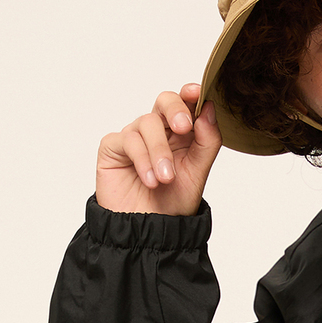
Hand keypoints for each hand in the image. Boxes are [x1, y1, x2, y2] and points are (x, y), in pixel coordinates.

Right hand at [96, 84, 221, 214]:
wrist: (150, 230)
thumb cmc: (174, 202)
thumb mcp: (198, 172)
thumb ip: (207, 141)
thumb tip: (208, 109)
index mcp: (182, 134)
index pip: (186, 104)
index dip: (190, 94)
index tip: (197, 92)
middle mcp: (158, 131)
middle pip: (164, 101)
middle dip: (175, 109)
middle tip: (184, 127)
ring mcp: (135, 137)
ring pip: (147, 123)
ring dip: (159, 151)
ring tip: (166, 178)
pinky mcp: (113, 147)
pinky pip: (128, 140)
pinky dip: (142, 159)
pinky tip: (150, 180)